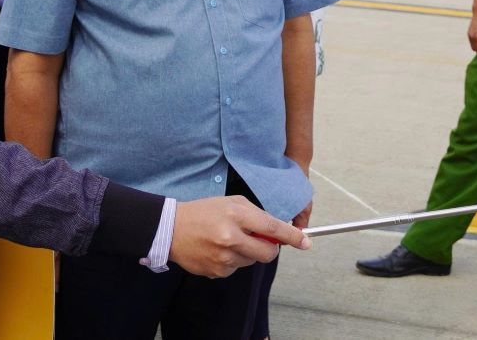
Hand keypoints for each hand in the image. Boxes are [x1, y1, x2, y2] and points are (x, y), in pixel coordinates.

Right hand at [169, 196, 309, 278]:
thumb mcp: (232, 203)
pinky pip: (236, 268)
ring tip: (228, 239)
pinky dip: (233, 260)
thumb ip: (256, 215)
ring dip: (248, 252)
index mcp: (236, 215)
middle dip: (270, 248)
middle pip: (267, 253)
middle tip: (260, 239)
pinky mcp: (217, 272)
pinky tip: (218, 249)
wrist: (170, 229)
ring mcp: (223, 258)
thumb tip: (277, 232)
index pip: (272, 228)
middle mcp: (230, 238)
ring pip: (252, 261)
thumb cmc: (204, 212)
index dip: (292, 236)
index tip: (306, 242)